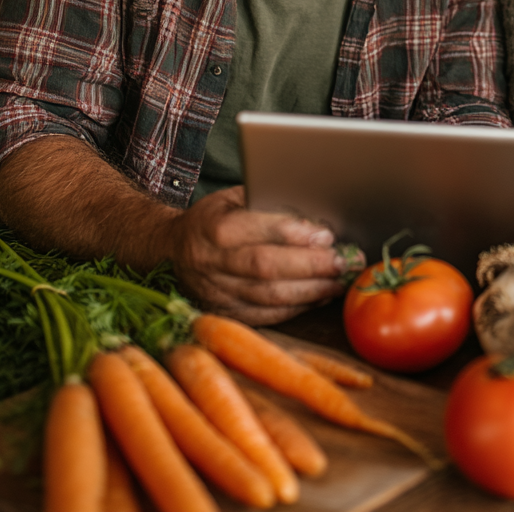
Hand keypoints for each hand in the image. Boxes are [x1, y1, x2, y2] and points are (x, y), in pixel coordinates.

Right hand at [169, 185, 361, 324]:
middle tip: (342, 261)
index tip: (326, 235)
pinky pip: (265, 316)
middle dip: (311, 266)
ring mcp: (217, 293)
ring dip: (310, 291)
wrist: (171, 250)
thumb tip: (314, 210)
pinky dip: (296, 308)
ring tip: (339, 281)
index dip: (294, 235)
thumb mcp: (233, 197)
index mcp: (214, 227)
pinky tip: (319, 297)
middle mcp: (213, 263)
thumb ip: (267, 202)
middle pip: (266, 268)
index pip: (258, 233)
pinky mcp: (224, 313)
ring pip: (268, 297)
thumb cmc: (214, 218)